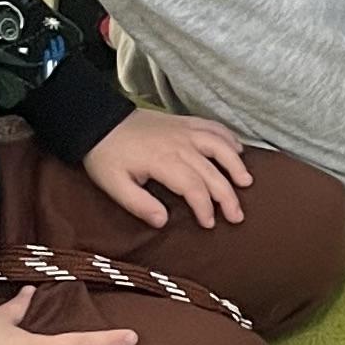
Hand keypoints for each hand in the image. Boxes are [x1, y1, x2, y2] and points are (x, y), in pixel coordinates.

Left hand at [81, 109, 250, 230]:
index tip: (209, 224)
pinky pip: (213, 127)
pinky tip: (238, 150)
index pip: (194, 187)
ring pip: (219, 146)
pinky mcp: (184, 122)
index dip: (205, 207)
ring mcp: (184, 130)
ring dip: (235, 164)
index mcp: (163, 161)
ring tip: (246, 182)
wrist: (98, 121)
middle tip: (236, 216)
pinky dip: (229, 138)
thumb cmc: (106, 156)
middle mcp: (180, 144)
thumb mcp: (113, 185)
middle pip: (212, 172)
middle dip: (227, 196)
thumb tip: (163, 222)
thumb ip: (139, 205)